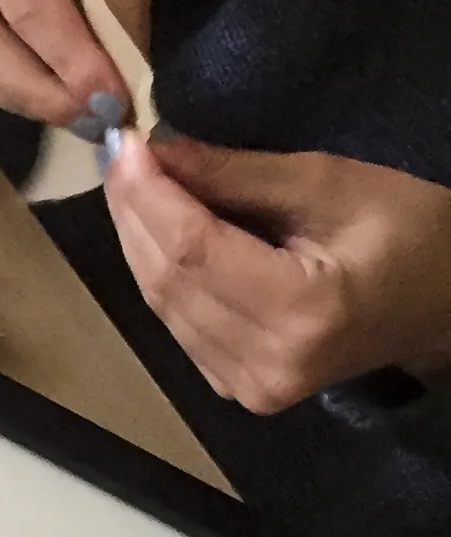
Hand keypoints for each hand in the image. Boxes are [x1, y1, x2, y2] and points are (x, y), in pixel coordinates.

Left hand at [105, 132, 450, 411]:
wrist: (439, 303)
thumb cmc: (407, 231)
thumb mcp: (332, 186)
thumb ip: (239, 176)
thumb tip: (159, 152)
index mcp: (304, 312)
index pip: (194, 252)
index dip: (149, 197)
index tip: (125, 147)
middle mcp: (268, 363)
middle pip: (169, 282)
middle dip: (135, 215)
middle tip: (118, 158)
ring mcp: (250, 386)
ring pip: (163, 307)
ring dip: (138, 243)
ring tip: (129, 185)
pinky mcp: (237, 389)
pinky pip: (179, 325)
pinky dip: (161, 275)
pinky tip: (153, 232)